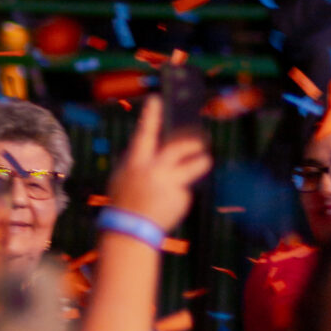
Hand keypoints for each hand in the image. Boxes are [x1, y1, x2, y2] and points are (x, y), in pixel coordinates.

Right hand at [104, 96, 210, 235]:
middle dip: (192, 141)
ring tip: (206, 159)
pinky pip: (185, 189)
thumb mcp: (123, 176)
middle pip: (178, 148)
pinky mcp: (181, 198)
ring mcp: (170, 185)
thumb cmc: (124, 201)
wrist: (130, 231)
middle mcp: (155, 171)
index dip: (150, 115)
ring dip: (201, 161)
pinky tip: (169, 202)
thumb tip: (155, 144)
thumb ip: (138, 159)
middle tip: (201, 140)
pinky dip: (179, 193)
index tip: (156, 98)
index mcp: (137, 163)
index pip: (144, 134)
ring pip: (194, 167)